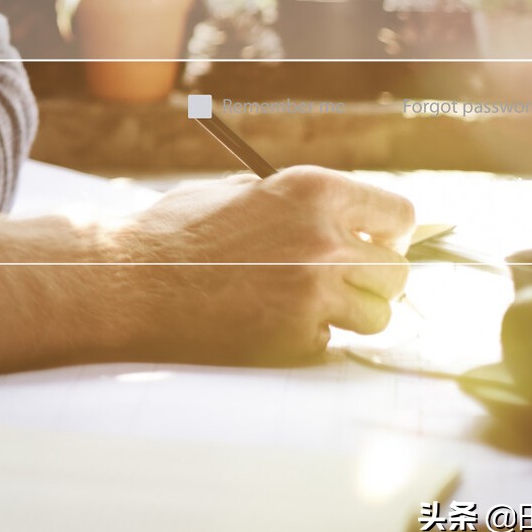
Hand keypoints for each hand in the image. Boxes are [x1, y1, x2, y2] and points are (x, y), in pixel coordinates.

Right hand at [114, 166, 414, 365]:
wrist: (132, 280)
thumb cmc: (180, 230)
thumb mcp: (245, 189)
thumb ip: (301, 202)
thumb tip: (350, 216)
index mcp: (314, 191)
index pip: (399, 214)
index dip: (392, 232)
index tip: (380, 243)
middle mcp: (324, 240)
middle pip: (397, 271)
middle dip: (377, 278)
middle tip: (346, 281)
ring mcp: (313, 294)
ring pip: (378, 315)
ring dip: (353, 313)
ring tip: (313, 305)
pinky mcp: (295, 339)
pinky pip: (330, 342)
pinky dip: (310, 337)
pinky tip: (271, 322)